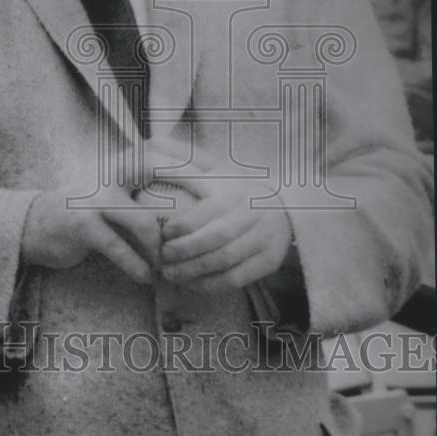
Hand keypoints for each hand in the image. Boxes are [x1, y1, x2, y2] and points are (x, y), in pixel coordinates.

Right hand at [21, 139, 215, 282]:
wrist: (39, 224)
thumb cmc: (91, 210)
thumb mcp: (120, 190)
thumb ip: (150, 186)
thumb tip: (200, 191)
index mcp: (121, 161)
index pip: (160, 146)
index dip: (191, 156)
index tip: (220, 174)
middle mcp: (109, 172)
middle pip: (154, 165)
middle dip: (189, 183)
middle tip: (214, 212)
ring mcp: (95, 197)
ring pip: (141, 218)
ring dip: (163, 246)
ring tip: (176, 265)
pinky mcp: (81, 224)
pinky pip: (116, 246)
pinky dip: (136, 265)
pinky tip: (148, 279)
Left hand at [137, 178, 292, 292]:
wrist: (285, 205)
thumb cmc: (237, 190)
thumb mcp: (217, 174)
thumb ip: (186, 167)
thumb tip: (150, 150)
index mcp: (237, 191)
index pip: (209, 211)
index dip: (183, 226)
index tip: (163, 234)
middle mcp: (254, 213)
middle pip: (217, 240)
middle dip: (185, 252)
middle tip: (163, 259)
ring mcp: (266, 238)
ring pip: (226, 261)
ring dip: (194, 271)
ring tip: (171, 274)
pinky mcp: (270, 260)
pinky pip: (238, 279)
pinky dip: (211, 285)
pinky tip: (193, 284)